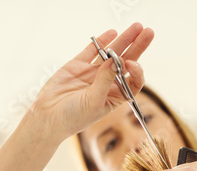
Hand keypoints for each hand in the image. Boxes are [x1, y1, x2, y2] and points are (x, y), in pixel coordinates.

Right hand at [29, 22, 153, 141]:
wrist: (48, 117)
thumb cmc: (73, 117)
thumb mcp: (93, 102)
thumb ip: (104, 81)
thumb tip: (115, 61)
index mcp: (115, 96)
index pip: (133, 80)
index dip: (137, 70)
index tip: (131, 63)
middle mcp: (107, 83)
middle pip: (127, 62)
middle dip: (138, 46)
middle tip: (148, 31)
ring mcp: (93, 73)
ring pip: (112, 53)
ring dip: (124, 39)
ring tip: (136, 26)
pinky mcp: (78, 65)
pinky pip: (92, 51)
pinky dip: (102, 41)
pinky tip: (112, 32)